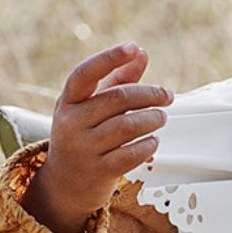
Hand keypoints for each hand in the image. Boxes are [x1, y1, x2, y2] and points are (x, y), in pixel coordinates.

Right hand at [20, 43, 173, 232]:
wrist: (64, 185)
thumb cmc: (83, 137)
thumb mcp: (91, 107)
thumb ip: (117, 80)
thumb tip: (141, 53)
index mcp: (68, 102)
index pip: (86, 73)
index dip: (110, 58)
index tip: (134, 47)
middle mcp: (71, 123)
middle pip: (118, 99)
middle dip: (149, 94)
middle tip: (167, 96)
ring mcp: (83, 148)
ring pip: (127, 126)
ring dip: (152, 119)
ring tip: (161, 117)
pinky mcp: (99, 171)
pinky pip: (132, 153)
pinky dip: (148, 145)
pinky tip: (153, 140)